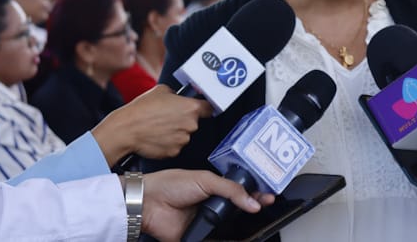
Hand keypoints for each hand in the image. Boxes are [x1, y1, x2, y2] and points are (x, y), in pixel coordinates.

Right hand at [92, 85, 212, 165]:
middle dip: (184, 120)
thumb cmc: (141, 109)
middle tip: (168, 117)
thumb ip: (176, 95)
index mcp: (191, 108)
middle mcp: (191, 125)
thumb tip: (178, 97)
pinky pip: (175, 146)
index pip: (209, 108)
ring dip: (176, 132)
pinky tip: (157, 137)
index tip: (202, 108)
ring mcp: (183, 140)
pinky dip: (168, 143)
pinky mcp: (174, 152)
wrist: (126, 129)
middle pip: (194, 122)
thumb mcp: (162, 90)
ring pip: (184, 135)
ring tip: (159, 127)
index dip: (205, 107)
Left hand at [139, 169, 274, 241]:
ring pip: (228, 228)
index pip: (240, 192)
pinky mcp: (196, 237)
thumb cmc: (170, 184)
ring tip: (253, 221)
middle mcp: (211, 206)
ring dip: (239, 227)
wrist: (149, 202)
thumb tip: (251, 201)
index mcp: (214, 189)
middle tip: (264, 206)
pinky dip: (224, 239)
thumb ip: (231, 190)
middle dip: (251, 209)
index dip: (254, 194)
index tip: (268, 196)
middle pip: (237, 211)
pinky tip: (235, 237)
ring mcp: (205, 223)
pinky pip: (213, 240)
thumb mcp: (206, 180)